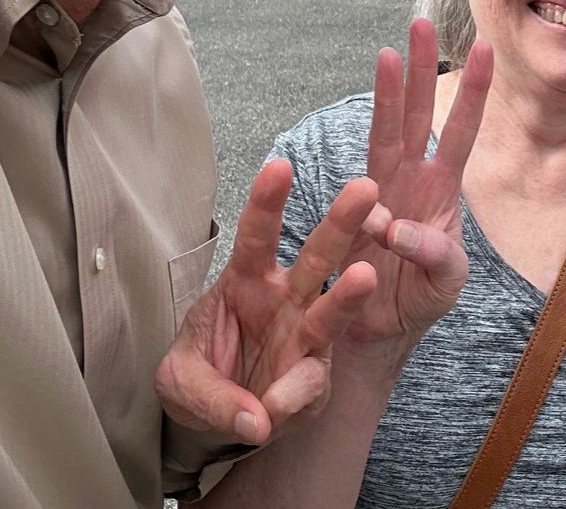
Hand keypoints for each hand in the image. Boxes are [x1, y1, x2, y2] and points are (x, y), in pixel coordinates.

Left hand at [155, 162, 380, 445]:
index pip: (257, 236)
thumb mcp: (178, 382)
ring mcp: (305, 336)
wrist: (218, 421)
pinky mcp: (313, 378)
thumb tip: (256, 417)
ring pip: (334, 307)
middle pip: (318, 255)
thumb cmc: (201, 377)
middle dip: (341, 221)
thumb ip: (209, 395)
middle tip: (366, 189)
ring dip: (350, 292)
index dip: (268, 202)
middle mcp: (285, 300)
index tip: (279, 166)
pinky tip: (273, 408)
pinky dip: (293, 395)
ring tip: (364, 276)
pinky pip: (311, 382)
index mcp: (246, 280)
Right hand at [337, 17, 492, 348]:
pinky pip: (356, 193)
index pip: (462, 130)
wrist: (379, 337)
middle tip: (422, 22)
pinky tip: (372, 208)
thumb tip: (392, 226)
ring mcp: (378, 193)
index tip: (484, 47)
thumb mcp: (447, 281)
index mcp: (443, 191)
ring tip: (387, 53)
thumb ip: (435, 253)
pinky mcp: (349, 216)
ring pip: (383, 133)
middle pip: (417, 114)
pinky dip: (362, 197)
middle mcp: (411, 181)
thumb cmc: (420, 300)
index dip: (473, 90)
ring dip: (386, 93)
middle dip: (421, 68)